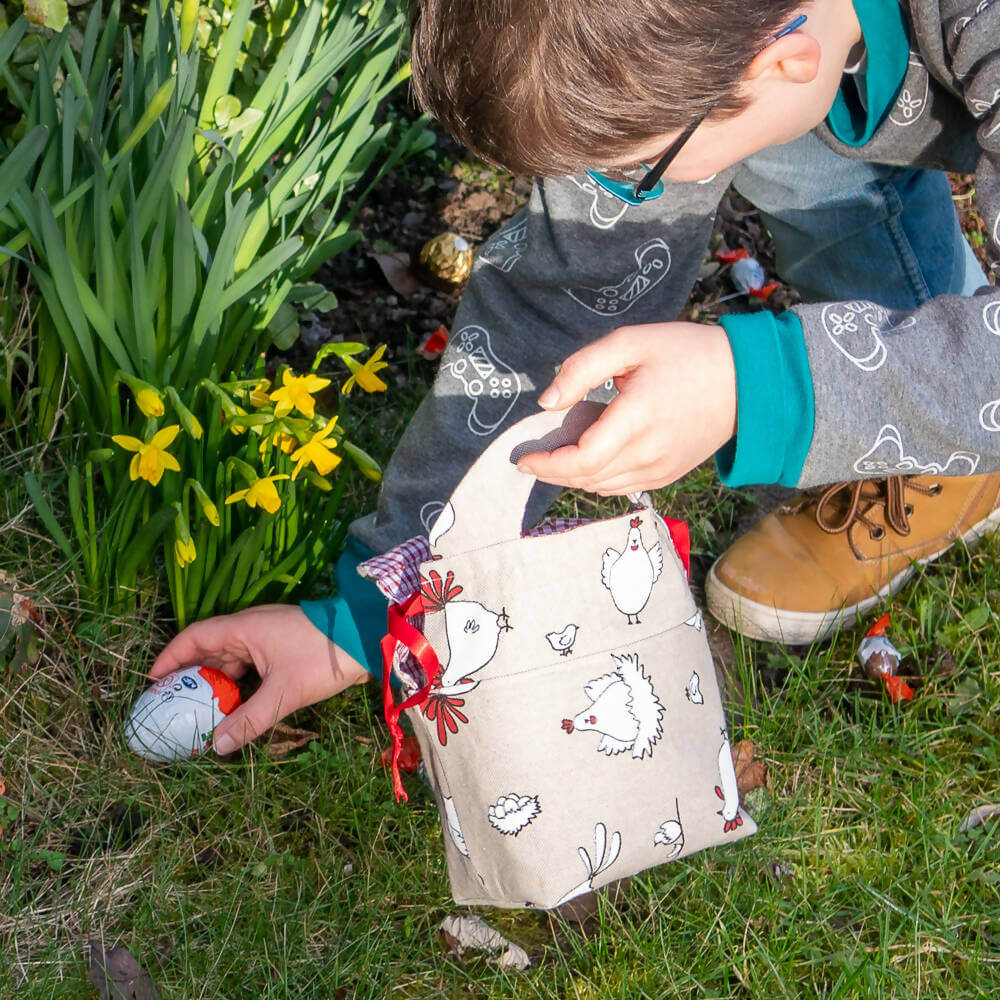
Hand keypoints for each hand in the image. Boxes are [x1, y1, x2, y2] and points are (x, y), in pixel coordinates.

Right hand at [151, 605, 368, 753]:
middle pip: (210, 648)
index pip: (195, 637)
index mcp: (245, 628)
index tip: (152, 682)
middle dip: (190, 674)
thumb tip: (217, 746)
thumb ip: (250, 720)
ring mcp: (270, 636)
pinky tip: (238, 705)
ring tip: (201, 710)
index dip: (170, 658)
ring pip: (233, 658)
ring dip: (217, 681)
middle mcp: (253, 628)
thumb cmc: (324, 657)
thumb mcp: (285, 693)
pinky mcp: (286, 646)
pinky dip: (240, 682)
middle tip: (173, 703)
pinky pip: (252, 663)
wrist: (369, 637)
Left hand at [517, 322, 736, 493]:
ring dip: (574, 477)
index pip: (581, 460)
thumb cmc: (687, 354)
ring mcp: (660, 469)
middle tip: (533, 457)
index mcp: (637, 418)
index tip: (524, 458)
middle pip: (586, 478)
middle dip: (553, 472)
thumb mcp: (631, 343)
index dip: (547, 464)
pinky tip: (591, 460)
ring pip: (602, 487)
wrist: (747, 381)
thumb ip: (583, 368)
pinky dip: (598, 479)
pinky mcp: (668, 475)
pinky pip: (622, 487)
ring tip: (559, 455)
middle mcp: (648, 453)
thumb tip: (547, 402)